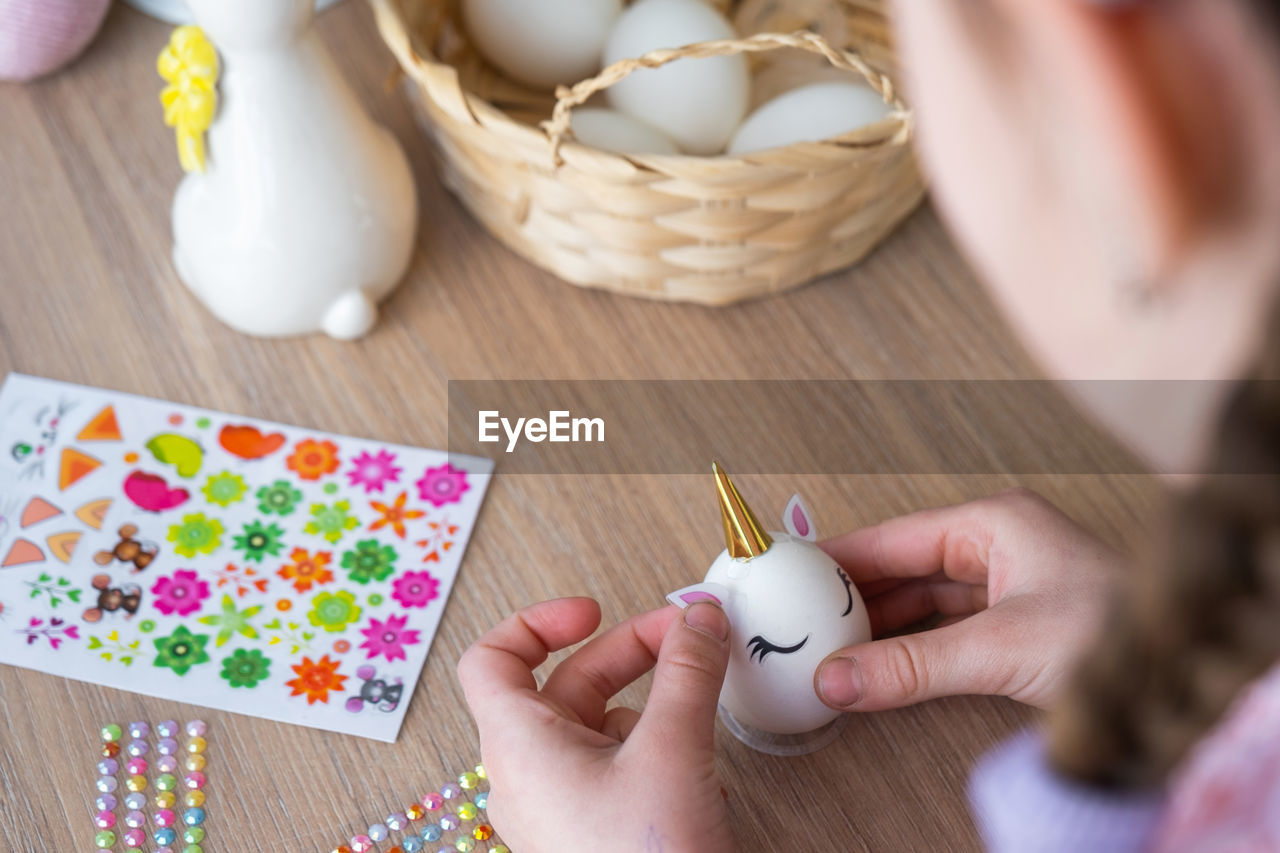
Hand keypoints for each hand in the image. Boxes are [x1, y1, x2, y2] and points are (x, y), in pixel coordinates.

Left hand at [457, 597, 735, 852]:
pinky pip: (613, 764)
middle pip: (562, 684)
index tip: (594, 611)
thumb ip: (686, 673)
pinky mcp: (594, 832)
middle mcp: (528, 775)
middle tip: (687, 635)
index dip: (538, 622)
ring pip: (593, 723)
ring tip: (701, 682)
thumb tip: (699, 617)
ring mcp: (560, 808)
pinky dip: (652, 737)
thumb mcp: (672, 751)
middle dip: (627, 650)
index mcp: (519, 747)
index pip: (492, 660)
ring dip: (646, 692)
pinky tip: (694, 745)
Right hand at [815, 488, 1121, 711]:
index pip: (893, 538)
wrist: (1179, 676)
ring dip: (879, 627)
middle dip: (853, 597)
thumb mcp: (998, 648)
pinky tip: (878, 664)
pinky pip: (944, 630)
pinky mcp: (1015, 626)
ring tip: (826, 645)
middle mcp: (997, 547)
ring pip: (922, 602)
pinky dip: (909, 648)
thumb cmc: (1114, 636)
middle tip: (798, 618)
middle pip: (903, 568)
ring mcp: (1008, 587)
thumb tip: (837, 679)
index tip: (789, 573)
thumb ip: (910, 666)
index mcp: (994, 525)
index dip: (838, 558)